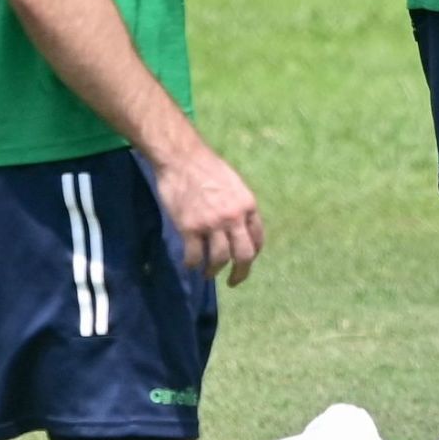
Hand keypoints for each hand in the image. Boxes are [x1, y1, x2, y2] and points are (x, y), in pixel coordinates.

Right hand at [153, 135, 264, 284]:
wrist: (181, 158)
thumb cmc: (206, 168)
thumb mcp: (233, 184)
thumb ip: (238, 206)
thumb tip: (239, 227)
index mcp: (247, 205)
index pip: (258, 239)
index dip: (253, 253)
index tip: (245, 261)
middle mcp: (233, 217)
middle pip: (244, 255)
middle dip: (241, 273)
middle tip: (234, 281)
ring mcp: (211, 223)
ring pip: (219, 259)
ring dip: (213, 271)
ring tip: (208, 273)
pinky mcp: (190, 228)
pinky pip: (194, 256)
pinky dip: (192, 264)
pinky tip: (190, 264)